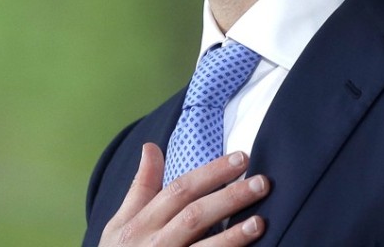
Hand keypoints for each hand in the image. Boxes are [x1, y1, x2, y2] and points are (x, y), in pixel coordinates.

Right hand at [99, 143, 268, 245]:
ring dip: (233, 236)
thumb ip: (140, 187)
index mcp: (141, 223)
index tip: (240, 157)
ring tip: (260, 222)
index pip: (179, 190)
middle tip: (262, 183)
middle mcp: (154, 243)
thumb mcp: (120, 223)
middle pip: (195, 215)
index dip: (211, 172)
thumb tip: (151, 147)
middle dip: (229, 197)